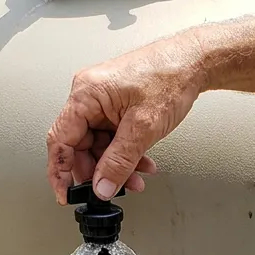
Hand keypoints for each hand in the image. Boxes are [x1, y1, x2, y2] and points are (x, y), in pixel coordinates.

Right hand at [46, 36, 206, 203]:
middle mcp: (89, 95)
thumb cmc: (170, 76)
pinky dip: (125, 153)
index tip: (65, 194)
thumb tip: (101, 186)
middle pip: (79, 145)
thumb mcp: (143, 128)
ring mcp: (103, 100)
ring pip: (98, 144)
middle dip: (97, 171)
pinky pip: (112, 136)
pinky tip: (141, 162)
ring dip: (116, 165)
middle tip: (111, 188)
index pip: (60, 140)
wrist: (194, 60)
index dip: (60, 171)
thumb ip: (119, 161)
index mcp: (86, 94)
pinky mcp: (116, 104)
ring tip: (135, 178)